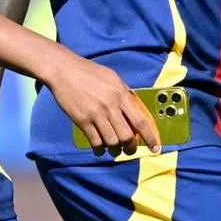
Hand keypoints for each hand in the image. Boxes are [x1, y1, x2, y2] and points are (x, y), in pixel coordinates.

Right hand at [43, 53, 161, 157]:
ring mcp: (95, 114)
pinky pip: (95, 142)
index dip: (150, 137)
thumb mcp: (112, 77)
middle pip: (126, 136)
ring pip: (112, 142)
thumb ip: (124, 93)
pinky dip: (100, 149)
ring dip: (115, 150)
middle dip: (131, 147)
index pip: (140, 121)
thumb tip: (135, 109)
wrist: (64, 70)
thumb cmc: (89, 72)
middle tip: (129, 149)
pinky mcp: (82, 120)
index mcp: (120, 94)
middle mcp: (110, 105)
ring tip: (114, 150)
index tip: (155, 148)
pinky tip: (100, 149)